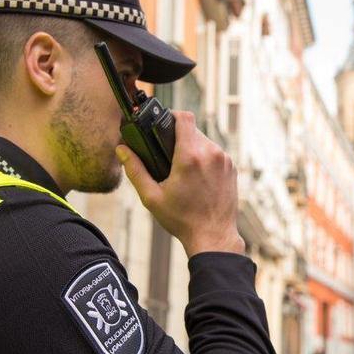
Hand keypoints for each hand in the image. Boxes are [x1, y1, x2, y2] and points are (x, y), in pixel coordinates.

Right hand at [116, 111, 244, 256]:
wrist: (214, 237)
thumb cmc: (182, 219)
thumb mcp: (152, 197)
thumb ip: (135, 170)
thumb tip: (121, 150)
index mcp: (190, 156)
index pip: (184, 117)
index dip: (171, 116)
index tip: (163, 125)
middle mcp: (210, 153)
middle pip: (192, 130)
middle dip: (179, 139)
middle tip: (167, 157)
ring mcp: (224, 160)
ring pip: (204, 141)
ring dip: (192, 149)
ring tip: (182, 170)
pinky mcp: (232, 167)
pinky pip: (215, 153)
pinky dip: (205, 159)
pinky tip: (197, 177)